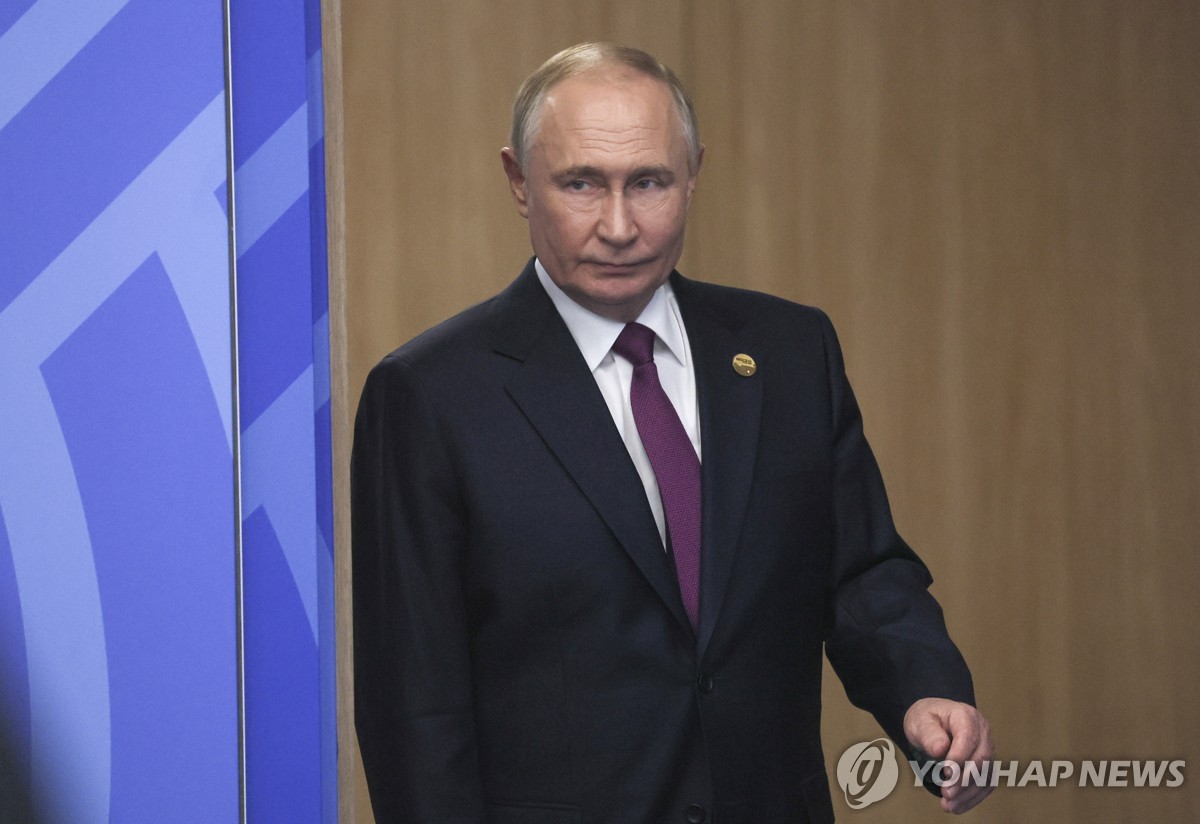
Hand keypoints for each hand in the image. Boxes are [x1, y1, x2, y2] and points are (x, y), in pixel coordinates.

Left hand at [904, 697, 994, 813]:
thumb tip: (941, 749)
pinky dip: (973, 797)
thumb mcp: (920, 721)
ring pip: (986, 774)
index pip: (968, 737)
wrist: (932, 722)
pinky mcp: (987, 764)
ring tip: (949, 804)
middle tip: (947, 793)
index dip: (959, 756)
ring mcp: (987, 748)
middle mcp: (982, 732)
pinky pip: (986, 784)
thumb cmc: (926, 720)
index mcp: (966, 716)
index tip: (946, 773)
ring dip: (969, 792)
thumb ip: (929, 734)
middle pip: (981, 758)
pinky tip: (957, 806)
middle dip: (964, 779)